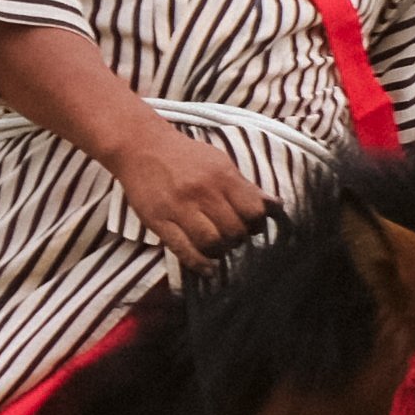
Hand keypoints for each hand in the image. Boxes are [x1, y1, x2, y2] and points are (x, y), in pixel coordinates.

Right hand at [108, 124, 271, 264]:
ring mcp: (179, 207)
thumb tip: (274, 206)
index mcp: (221, 176)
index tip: (251, 226)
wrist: (140, 146)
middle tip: (232, 238)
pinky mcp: (158, 220)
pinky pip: (183, 249)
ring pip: (212, 242)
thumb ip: (244, 186)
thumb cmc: (183, 155)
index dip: (256, 224)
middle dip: (237, 239)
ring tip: (217, 248)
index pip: (253, 211)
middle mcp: (203, 192)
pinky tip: (206, 268)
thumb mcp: (219, 163)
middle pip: (234, 230)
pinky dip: (199, 263)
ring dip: (220, 251)